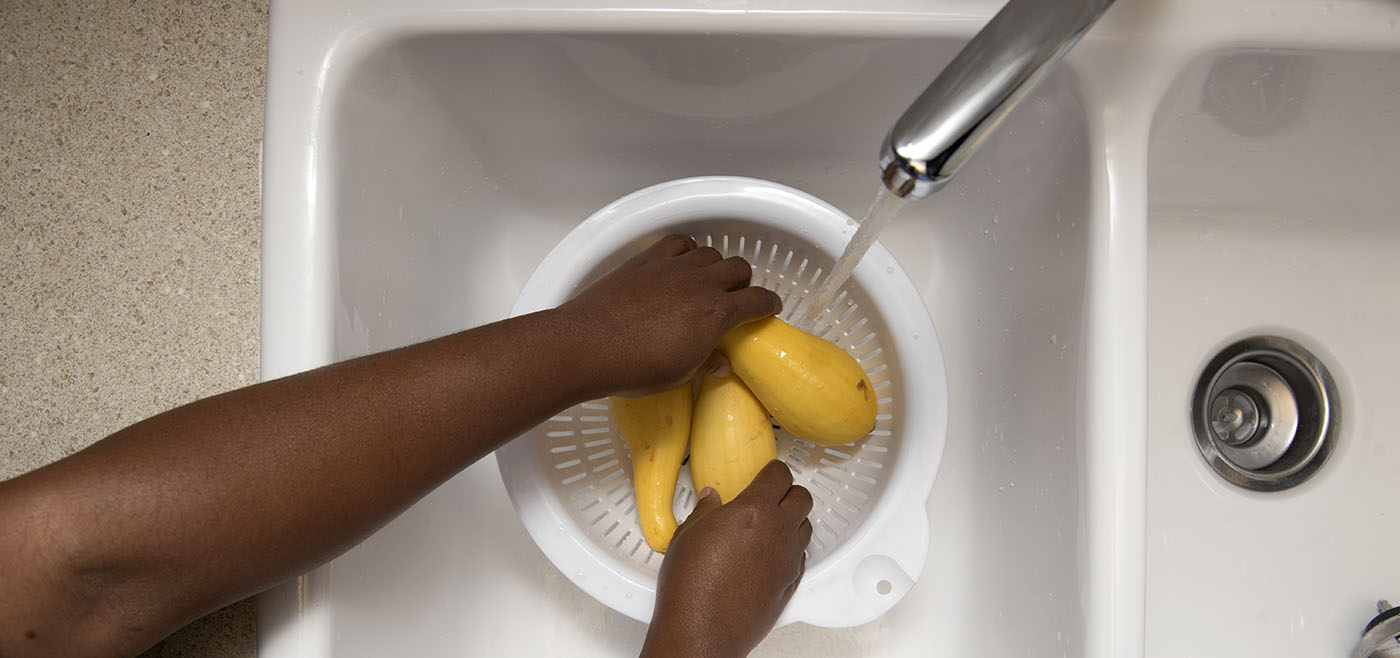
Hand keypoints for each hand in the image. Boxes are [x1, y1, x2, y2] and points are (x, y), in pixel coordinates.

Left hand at [558, 234, 781, 395]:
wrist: (587, 347)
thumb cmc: (634, 367)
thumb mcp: (679, 374)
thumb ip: (706, 362)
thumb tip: (722, 362)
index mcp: (716, 314)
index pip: (757, 300)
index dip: (769, 304)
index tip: (770, 308)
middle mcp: (700, 284)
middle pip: (738, 268)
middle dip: (742, 282)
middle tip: (734, 297)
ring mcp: (673, 267)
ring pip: (710, 252)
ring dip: (714, 265)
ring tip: (705, 281)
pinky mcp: (647, 260)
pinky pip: (678, 242)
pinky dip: (686, 250)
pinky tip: (679, 264)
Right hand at [641, 461, 813, 657]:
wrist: (702, 630)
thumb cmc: (691, 586)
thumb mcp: (687, 535)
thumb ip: (705, 511)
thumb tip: (710, 500)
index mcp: (754, 510)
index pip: (779, 475)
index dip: (773, 470)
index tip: (767, 472)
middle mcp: (778, 531)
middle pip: (801, 497)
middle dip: (788, 492)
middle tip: (771, 495)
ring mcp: (788, 559)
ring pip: (806, 526)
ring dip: (793, 520)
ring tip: (772, 524)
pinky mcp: (791, 583)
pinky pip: (801, 556)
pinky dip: (791, 549)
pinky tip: (771, 553)